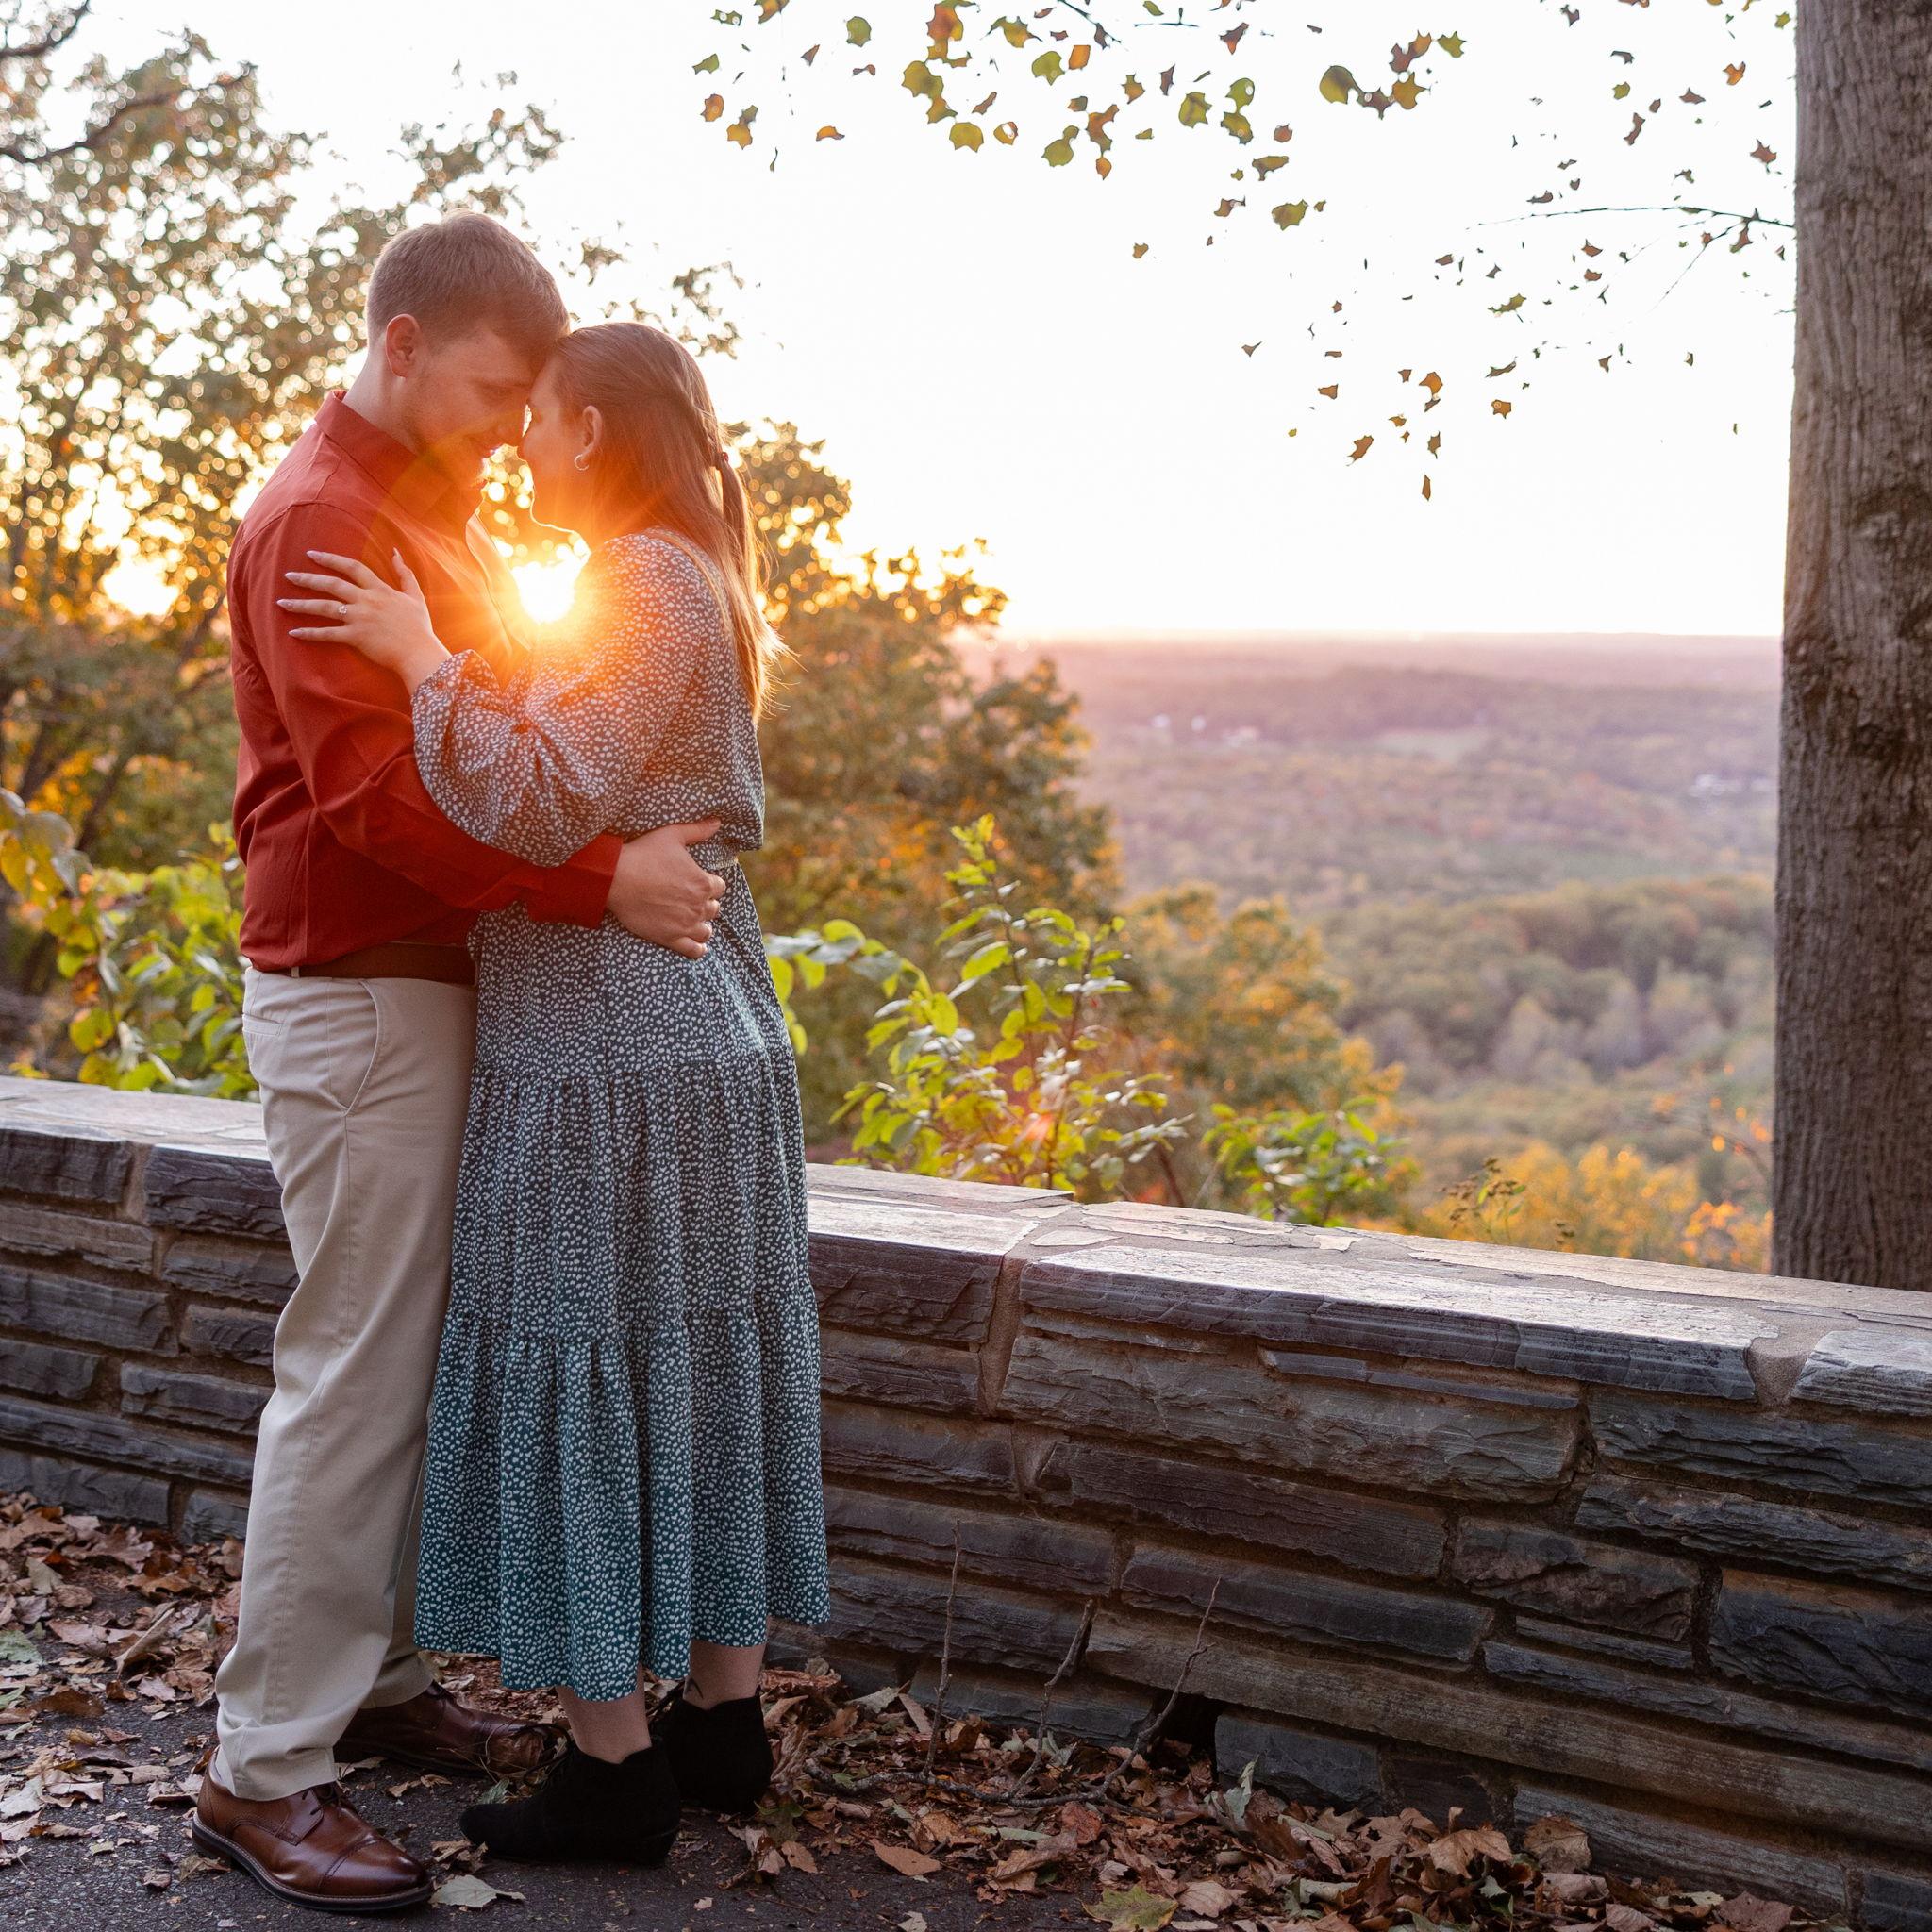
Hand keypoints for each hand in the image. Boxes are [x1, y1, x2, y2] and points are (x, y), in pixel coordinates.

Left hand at [282, 550, 448, 691]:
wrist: (420, 653)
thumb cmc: (420, 627)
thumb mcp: (415, 596)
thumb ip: (404, 573)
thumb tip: (396, 552)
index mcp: (379, 589)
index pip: (351, 567)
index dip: (330, 559)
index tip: (311, 554)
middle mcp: (366, 600)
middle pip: (331, 584)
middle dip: (307, 578)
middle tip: (288, 575)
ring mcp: (359, 618)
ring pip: (324, 607)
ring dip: (301, 604)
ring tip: (281, 602)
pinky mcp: (356, 637)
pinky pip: (327, 634)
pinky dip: (310, 633)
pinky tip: (293, 632)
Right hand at [608, 820, 727, 959]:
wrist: (616, 879)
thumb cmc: (643, 853)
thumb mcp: (672, 835)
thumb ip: (697, 830)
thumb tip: (717, 822)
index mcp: (702, 882)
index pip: (719, 887)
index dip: (710, 885)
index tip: (699, 883)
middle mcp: (698, 905)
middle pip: (713, 909)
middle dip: (704, 904)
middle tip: (690, 901)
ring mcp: (685, 924)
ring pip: (706, 930)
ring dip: (702, 925)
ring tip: (692, 921)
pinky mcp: (670, 938)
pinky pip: (694, 950)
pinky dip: (698, 948)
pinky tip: (696, 945)